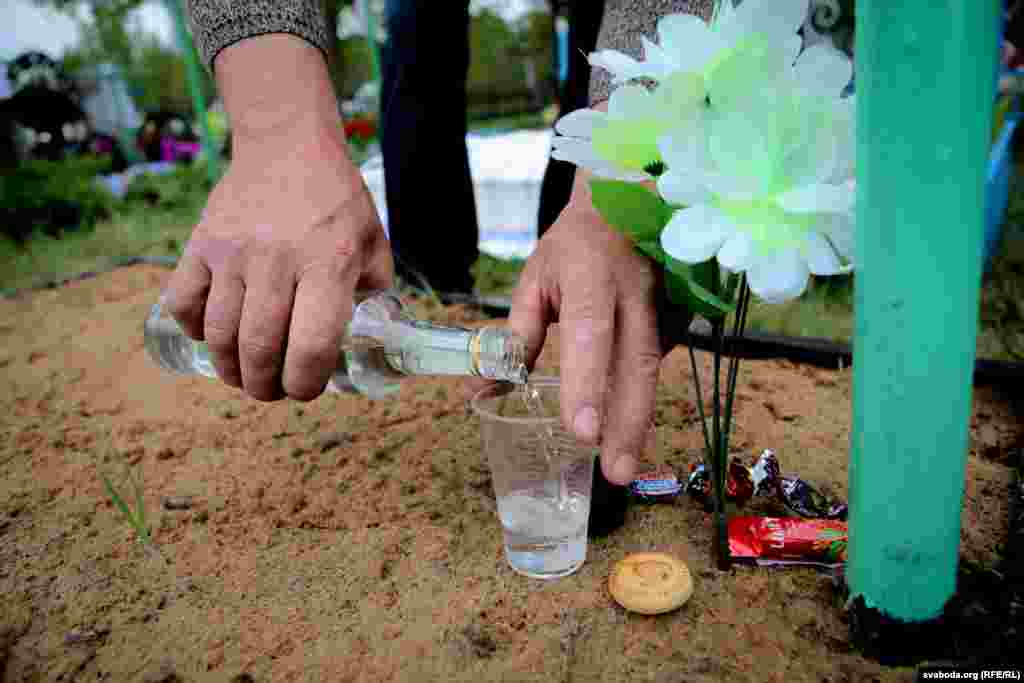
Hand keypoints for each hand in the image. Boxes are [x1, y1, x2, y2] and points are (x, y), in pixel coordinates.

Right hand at [162, 35, 392, 401]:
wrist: (288, 147)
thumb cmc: (338, 204)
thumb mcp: (373, 246)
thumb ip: (371, 294)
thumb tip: (363, 341)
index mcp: (329, 265)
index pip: (313, 346)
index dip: (306, 383)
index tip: (305, 389)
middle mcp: (279, 260)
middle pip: (260, 349)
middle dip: (265, 386)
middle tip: (271, 391)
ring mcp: (234, 252)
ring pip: (220, 334)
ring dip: (230, 368)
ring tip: (242, 375)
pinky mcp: (201, 243)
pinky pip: (183, 303)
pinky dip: (194, 330)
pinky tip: (212, 335)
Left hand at [506, 174, 664, 485]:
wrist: (630, 202)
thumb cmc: (572, 246)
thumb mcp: (535, 279)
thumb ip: (515, 335)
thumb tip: (482, 388)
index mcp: (591, 275)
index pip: (589, 333)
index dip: (587, 382)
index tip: (581, 430)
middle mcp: (634, 291)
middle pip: (635, 364)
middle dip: (626, 423)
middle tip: (616, 473)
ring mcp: (665, 303)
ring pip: (653, 371)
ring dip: (638, 421)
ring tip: (624, 466)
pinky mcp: (680, 316)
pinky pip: (659, 363)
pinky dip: (642, 398)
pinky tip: (631, 430)